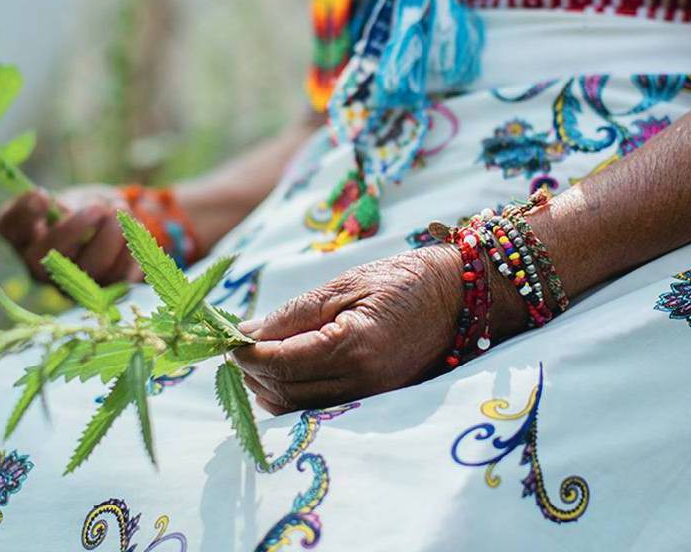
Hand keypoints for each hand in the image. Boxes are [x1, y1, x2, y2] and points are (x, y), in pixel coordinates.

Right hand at [0, 185, 141, 285]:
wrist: (110, 233)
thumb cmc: (82, 211)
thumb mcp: (70, 200)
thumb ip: (64, 204)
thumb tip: (52, 206)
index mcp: (24, 235)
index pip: (8, 226)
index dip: (23, 213)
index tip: (43, 195)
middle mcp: (39, 266)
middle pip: (42, 258)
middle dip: (74, 228)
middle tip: (97, 207)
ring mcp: (70, 285)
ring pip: (88, 268)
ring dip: (111, 235)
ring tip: (121, 212)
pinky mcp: (102, 293)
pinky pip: (119, 275)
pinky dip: (130, 249)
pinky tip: (132, 231)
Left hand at [231, 245, 464, 414]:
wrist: (463, 296)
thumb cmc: (406, 280)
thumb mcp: (346, 285)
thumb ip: (294, 313)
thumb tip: (246, 334)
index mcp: (354, 346)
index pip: (280, 362)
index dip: (246, 354)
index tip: (226, 338)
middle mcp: (363, 382)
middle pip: (284, 390)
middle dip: (251, 371)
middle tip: (234, 347)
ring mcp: (372, 398)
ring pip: (298, 409)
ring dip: (267, 389)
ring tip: (254, 360)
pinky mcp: (377, 403)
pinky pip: (320, 411)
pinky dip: (292, 398)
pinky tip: (282, 375)